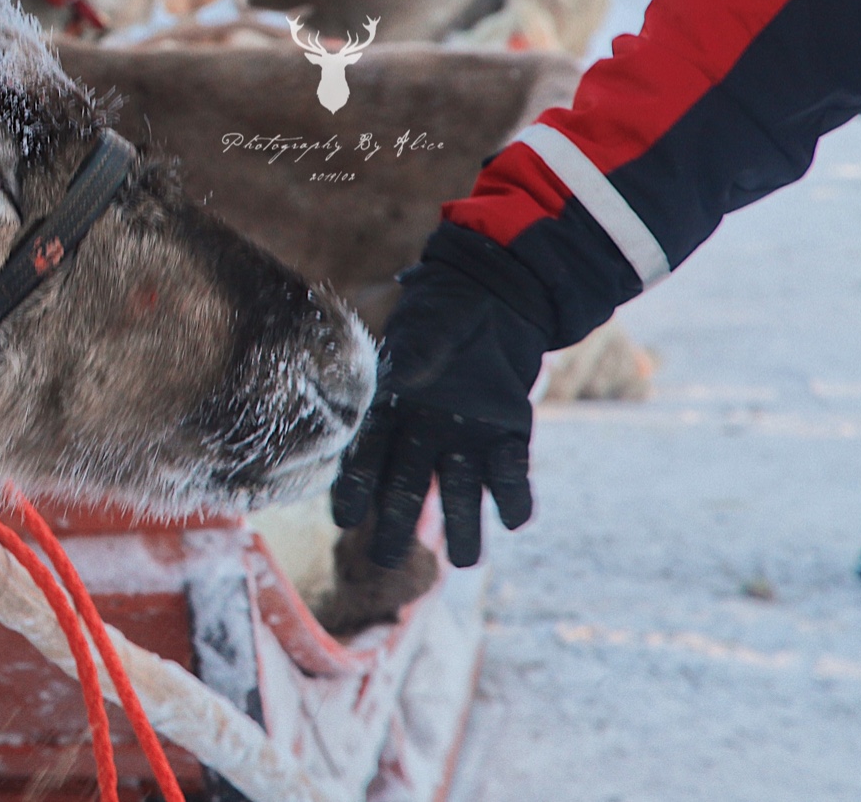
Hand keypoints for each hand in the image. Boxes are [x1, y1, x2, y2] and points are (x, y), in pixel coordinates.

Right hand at [331, 223, 554, 568]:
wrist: (500, 299)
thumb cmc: (450, 308)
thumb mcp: (432, 324)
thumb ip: (419, 349)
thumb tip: (405, 372)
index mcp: (393, 409)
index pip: (365, 456)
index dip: (353, 487)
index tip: (344, 517)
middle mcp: (424, 434)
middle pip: (404, 488)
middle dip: (395, 524)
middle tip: (387, 561)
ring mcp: (466, 440)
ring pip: (459, 492)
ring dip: (463, 526)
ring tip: (468, 561)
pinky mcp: (507, 438)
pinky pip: (509, 476)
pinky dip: (514, 497)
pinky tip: (515, 515)